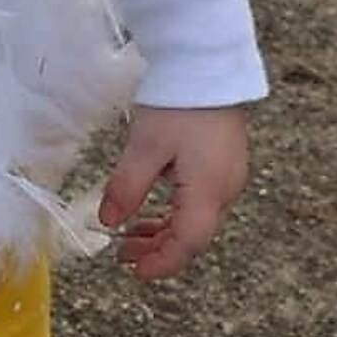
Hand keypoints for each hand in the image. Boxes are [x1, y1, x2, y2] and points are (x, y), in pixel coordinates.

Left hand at [98, 105, 248, 280]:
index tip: (135, 272)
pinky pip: (199, 201)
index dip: (162, 263)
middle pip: (193, 236)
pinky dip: (174, 212)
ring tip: (130, 234)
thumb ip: (127, 189)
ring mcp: (227, 175)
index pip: (188, 243)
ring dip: (164, 230)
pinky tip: (151, 208)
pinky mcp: (223, 163)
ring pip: (196, 219)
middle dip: (158, 249)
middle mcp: (226, 189)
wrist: (206, 65)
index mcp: (209, 190)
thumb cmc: (178, 103)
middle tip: (122, 253)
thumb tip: (109, 222)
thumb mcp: (144, 147)